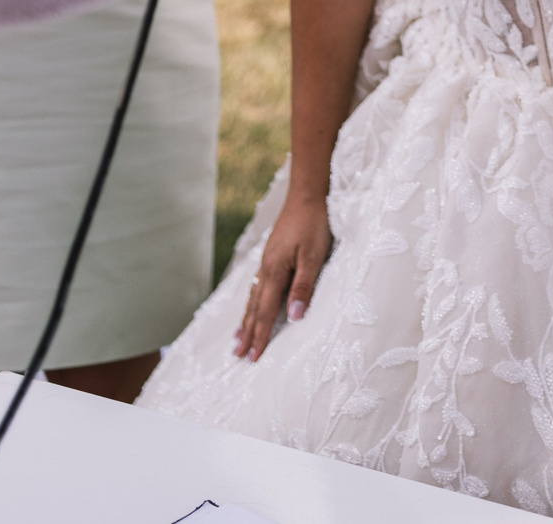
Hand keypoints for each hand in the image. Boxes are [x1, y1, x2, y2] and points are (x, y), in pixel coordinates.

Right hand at [236, 191, 332, 361]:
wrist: (308, 193)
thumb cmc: (314, 224)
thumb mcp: (314, 256)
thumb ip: (304, 287)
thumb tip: (294, 318)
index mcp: (275, 271)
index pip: (266, 312)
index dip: (261, 336)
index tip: (253, 357)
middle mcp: (266, 268)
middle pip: (255, 307)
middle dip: (248, 332)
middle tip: (238, 355)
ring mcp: (267, 260)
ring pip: (253, 296)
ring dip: (246, 319)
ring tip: (238, 336)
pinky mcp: (272, 254)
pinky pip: (257, 285)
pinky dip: (252, 301)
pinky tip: (252, 303)